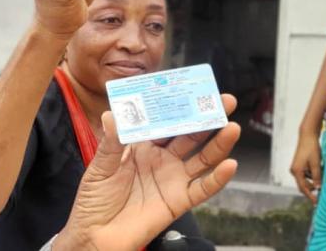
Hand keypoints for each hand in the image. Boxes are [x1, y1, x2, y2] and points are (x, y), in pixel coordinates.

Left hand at [53, 94, 240, 250]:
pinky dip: (218, 178)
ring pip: (201, 158)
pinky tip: (230, 165)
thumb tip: (113, 114)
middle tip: (223, 100)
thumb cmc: (94, 200)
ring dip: (218, 143)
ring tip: (232, 126)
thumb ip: (111, 143)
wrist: (96, 235)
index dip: (177, 106)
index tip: (191, 89)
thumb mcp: (100, 167)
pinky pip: (203, 189)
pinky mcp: (178, 201)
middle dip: (206, 117)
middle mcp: (160, 159)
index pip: (163, 121)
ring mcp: (172, 179)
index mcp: (141, 146)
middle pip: (188, 135)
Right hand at [290, 130, 321, 202]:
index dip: (311, 196)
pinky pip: (306, 175)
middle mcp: (294, 171)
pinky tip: (319, 172)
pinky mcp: (299, 165)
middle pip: (303, 186)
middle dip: (312, 191)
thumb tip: (318, 188)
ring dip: (314, 182)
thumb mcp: (316, 164)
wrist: (307, 137)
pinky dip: (313, 176)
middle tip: (321, 196)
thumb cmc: (312, 149)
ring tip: (323, 179)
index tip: (317, 203)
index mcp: (297, 171)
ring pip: (305, 180)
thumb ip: (317, 177)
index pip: (304, 188)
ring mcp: (296, 168)